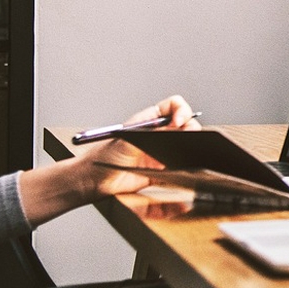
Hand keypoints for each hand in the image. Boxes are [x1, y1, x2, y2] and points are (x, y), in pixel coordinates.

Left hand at [19, 95, 200, 224]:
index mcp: (150, 120)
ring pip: (187, 145)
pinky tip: (183, 167)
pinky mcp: (164, 171)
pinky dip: (187, 166)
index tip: (179, 121)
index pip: (173, 106)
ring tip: (187, 153)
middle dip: (191, 129)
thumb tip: (172, 125)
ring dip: (191, 147)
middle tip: (189, 138)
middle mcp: (160, 134)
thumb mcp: (127, 137)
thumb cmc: (104, 155)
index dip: (181, 110)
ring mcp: (163, 152)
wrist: (97, 180)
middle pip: (186, 125)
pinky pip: (182, 167)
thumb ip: (149, 130)